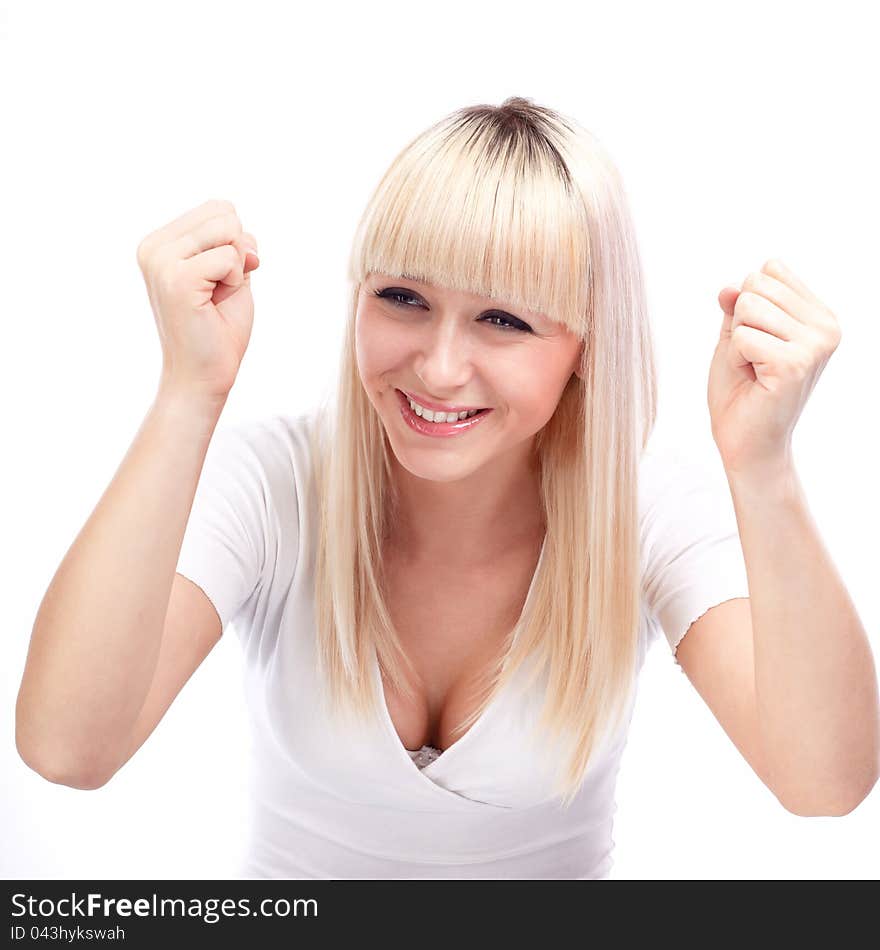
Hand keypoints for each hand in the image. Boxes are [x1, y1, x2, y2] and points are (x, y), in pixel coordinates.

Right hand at [137, 199, 260, 403]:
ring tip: (214, 298)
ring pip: (229, 230)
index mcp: (160, 242)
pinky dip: (236, 282)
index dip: (236, 245)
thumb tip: (244, 235)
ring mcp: (161, 261)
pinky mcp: (176, 278)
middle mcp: (153, 247)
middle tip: (218, 291)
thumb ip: (236, 244)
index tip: (218, 280)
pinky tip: (213, 305)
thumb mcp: (232, 276)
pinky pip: (231, 257)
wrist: (202, 378)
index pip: (219, 209)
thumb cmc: (218, 330)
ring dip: (237, 269)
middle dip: (238, 254)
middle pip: (225, 213)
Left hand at [708, 258, 841, 476]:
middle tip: (752, 359)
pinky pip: (742, 336)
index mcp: (820, 315)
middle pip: (756, 285)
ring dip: (737, 342)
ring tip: (754, 369)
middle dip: (740, 323)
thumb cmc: (742, 391)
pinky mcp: (794, 363)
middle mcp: (826, 327)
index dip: (747, 306)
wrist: (746, 442)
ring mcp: (815, 345)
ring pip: (748, 307)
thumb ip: (736, 306)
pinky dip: (736, 358)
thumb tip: (729, 286)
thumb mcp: (735, 337)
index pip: (769, 271)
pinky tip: (753, 379)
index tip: (757, 341)